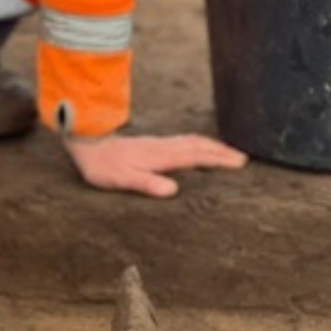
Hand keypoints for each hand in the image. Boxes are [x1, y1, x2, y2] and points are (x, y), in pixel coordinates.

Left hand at [64, 133, 247, 197]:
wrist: (87, 143)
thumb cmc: (103, 166)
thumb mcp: (122, 179)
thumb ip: (147, 184)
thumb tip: (173, 190)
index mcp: (161, 157)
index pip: (196, 157)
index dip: (218, 160)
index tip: (238, 163)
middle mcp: (163, 147)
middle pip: (199, 146)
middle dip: (222, 151)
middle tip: (242, 158)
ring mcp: (159, 143)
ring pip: (192, 141)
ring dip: (212, 145)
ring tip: (228, 152)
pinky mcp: (153, 143)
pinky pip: (184, 140)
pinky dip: (199, 143)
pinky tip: (199, 147)